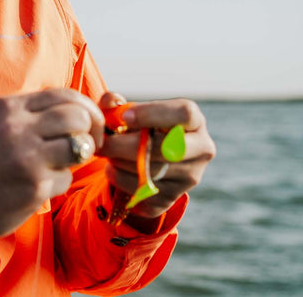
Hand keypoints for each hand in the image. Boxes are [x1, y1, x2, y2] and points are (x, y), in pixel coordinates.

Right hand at [0, 88, 104, 258]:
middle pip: (78, 115)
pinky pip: (67, 177)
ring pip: (80, 145)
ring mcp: (28, 155)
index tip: (88, 124)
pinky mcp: (35, 185)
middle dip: (92, 131)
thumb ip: (31, 116)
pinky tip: (39, 187)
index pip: (64, 94)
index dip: (86, 108)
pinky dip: (59, 183)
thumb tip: (76, 112)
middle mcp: (18, 126)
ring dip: (79, 157)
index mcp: (9, 107)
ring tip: (61, 165)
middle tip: (88, 146)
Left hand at [98, 92, 216, 220]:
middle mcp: (200, 150)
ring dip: (118, 162)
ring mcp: (188, 178)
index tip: (124, 117)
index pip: (185, 114)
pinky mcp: (171, 199)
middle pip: (165, 149)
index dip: (152, 114)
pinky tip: (114, 168)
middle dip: (125, 146)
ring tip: (108, 153)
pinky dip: (118, 180)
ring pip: (149, 173)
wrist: (147, 158)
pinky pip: (139, 193)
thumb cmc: (139, 126)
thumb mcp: (131, 110)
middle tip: (102, 142)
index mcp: (194, 122)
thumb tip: (109, 103)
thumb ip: (116, 102)